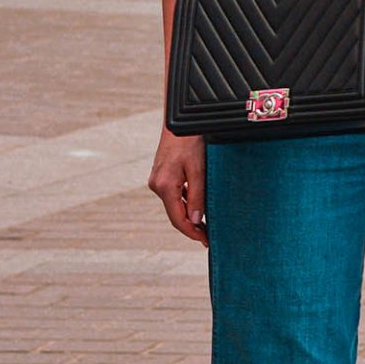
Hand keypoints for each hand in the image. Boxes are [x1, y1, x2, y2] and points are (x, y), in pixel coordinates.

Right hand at [148, 129, 207, 243]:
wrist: (179, 122)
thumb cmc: (190, 142)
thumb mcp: (198, 169)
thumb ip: (197, 196)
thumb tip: (196, 220)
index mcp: (164, 186)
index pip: (178, 219)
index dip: (191, 232)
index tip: (204, 241)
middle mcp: (157, 186)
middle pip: (174, 214)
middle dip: (191, 227)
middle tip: (207, 237)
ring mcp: (157, 181)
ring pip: (174, 205)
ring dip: (188, 215)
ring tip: (205, 225)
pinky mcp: (161, 176)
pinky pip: (173, 195)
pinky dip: (185, 203)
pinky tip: (197, 206)